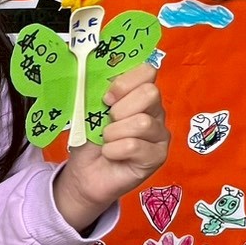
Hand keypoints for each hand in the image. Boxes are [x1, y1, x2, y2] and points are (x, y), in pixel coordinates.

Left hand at [53, 64, 170, 229]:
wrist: (85, 173)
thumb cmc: (90, 139)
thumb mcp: (89, 109)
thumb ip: (96, 90)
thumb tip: (92, 71)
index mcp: (139, 93)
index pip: (147, 71)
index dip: (124, 82)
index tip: (106, 98)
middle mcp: (155, 111)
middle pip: (150, 93)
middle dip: (120, 108)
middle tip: (107, 121)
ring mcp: (160, 134)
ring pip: (143, 122)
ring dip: (114, 132)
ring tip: (107, 141)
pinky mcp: (158, 156)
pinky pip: (135, 146)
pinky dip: (114, 150)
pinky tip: (110, 154)